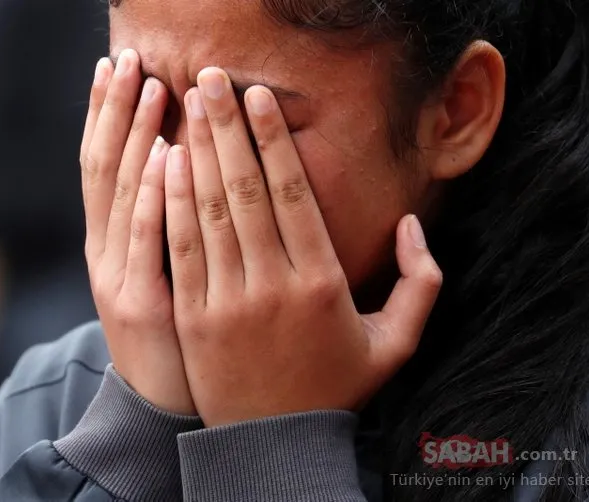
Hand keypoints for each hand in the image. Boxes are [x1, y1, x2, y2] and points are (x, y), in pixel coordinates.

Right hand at [80, 51, 194, 414]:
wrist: (162, 406)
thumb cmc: (172, 333)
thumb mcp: (152, 274)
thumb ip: (158, 222)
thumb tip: (176, 158)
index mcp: (107, 242)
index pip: (101, 165)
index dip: (105, 113)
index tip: (117, 65)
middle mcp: (104, 252)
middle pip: (105, 167)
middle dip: (116, 110)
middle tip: (129, 57)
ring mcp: (120, 278)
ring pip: (123, 195)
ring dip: (134, 137)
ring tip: (150, 85)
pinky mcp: (145, 306)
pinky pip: (151, 242)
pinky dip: (155, 197)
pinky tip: (168, 156)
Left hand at [164, 67, 442, 426]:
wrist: (273, 444)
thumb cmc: (336, 390)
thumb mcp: (396, 344)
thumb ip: (421, 284)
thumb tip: (417, 229)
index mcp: (322, 284)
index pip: (292, 195)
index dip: (273, 140)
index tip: (259, 98)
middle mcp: (272, 285)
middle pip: (245, 189)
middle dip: (227, 127)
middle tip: (212, 78)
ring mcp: (227, 300)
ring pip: (209, 210)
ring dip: (197, 151)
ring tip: (188, 104)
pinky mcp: (193, 316)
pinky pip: (182, 247)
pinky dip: (172, 201)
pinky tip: (167, 163)